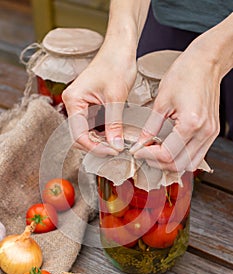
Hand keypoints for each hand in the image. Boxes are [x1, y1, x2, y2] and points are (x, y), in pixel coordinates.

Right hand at [62, 41, 136, 156]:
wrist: (121, 48)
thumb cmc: (116, 63)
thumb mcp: (116, 98)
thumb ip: (114, 125)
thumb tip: (115, 146)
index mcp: (74, 100)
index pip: (78, 133)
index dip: (94, 146)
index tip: (111, 152)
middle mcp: (74, 103)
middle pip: (80, 135)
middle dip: (97, 145)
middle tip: (115, 151)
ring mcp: (81, 104)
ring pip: (87, 131)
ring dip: (100, 140)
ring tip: (116, 145)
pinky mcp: (90, 105)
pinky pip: (93, 124)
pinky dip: (103, 133)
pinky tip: (114, 136)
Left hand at [130, 39, 220, 171]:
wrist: (206, 62)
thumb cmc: (185, 74)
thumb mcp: (161, 100)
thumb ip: (150, 127)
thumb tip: (140, 143)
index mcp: (191, 123)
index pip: (167, 154)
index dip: (148, 156)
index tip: (137, 151)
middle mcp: (204, 132)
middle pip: (179, 165)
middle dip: (158, 164)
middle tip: (145, 154)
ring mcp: (210, 133)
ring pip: (190, 164)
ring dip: (171, 164)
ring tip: (156, 153)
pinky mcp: (211, 132)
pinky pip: (197, 155)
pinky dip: (182, 157)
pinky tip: (170, 149)